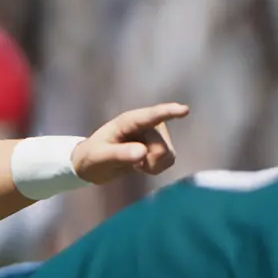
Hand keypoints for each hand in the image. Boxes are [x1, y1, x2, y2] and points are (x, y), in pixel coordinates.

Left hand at [72, 102, 188, 184]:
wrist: (93, 164)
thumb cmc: (92, 157)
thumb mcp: (101, 157)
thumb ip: (120, 154)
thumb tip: (143, 153)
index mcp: (129, 121)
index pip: (152, 116)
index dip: (169, 112)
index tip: (185, 110)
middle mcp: (146, 124)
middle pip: (161, 147)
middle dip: (149, 161)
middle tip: (130, 164)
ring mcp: (155, 134)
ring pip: (168, 154)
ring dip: (153, 165)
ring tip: (134, 163)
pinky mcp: (160, 145)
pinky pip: (169, 160)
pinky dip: (156, 168)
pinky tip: (141, 165)